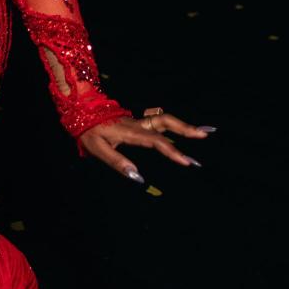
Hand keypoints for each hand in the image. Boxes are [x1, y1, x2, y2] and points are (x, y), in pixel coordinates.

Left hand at [78, 108, 211, 182]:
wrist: (81, 111)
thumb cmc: (90, 133)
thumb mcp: (97, 150)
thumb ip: (117, 162)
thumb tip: (138, 176)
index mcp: (130, 132)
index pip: (155, 141)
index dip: (172, 151)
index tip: (187, 161)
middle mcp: (138, 124)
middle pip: (166, 122)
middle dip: (187, 129)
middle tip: (206, 134)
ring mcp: (139, 120)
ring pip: (165, 119)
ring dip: (184, 124)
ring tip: (204, 130)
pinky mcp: (138, 121)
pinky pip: (159, 120)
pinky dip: (174, 123)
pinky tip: (185, 128)